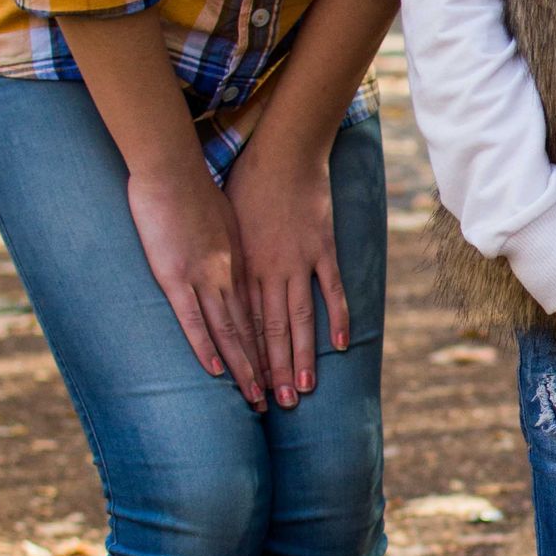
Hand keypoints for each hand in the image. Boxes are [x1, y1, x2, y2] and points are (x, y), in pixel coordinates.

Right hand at [124, 160, 265, 407]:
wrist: (171, 167)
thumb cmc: (194, 187)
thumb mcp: (224, 218)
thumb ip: (229, 244)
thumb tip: (232, 257)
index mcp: (242, 262)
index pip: (263, 312)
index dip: (275, 345)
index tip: (286, 371)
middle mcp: (231, 275)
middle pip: (255, 329)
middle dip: (269, 368)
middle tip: (282, 401)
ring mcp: (205, 277)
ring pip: (231, 331)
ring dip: (245, 367)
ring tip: (257, 400)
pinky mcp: (175, 276)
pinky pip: (195, 319)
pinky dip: (207, 347)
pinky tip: (218, 371)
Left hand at [225, 139, 348, 407]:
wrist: (280, 151)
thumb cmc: (245, 181)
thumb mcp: (224, 221)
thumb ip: (226, 255)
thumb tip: (216, 279)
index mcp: (240, 266)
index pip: (242, 324)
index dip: (245, 358)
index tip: (247, 388)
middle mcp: (267, 271)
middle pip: (269, 330)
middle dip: (273, 370)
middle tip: (278, 404)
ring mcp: (297, 262)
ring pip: (298, 319)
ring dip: (301, 356)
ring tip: (304, 388)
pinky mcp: (322, 249)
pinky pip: (330, 290)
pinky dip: (336, 318)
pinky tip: (340, 346)